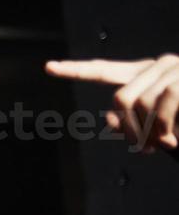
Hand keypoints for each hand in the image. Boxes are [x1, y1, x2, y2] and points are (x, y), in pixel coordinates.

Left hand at [46, 54, 178, 152]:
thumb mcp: (162, 131)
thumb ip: (135, 125)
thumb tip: (109, 119)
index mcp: (149, 76)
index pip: (106, 71)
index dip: (77, 70)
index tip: (48, 67)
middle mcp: (161, 65)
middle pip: (121, 99)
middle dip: (131, 131)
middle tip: (148, 150)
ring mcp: (176, 67)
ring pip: (140, 103)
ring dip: (152, 133)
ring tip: (169, 143)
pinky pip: (163, 104)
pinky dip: (165, 128)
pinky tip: (175, 139)